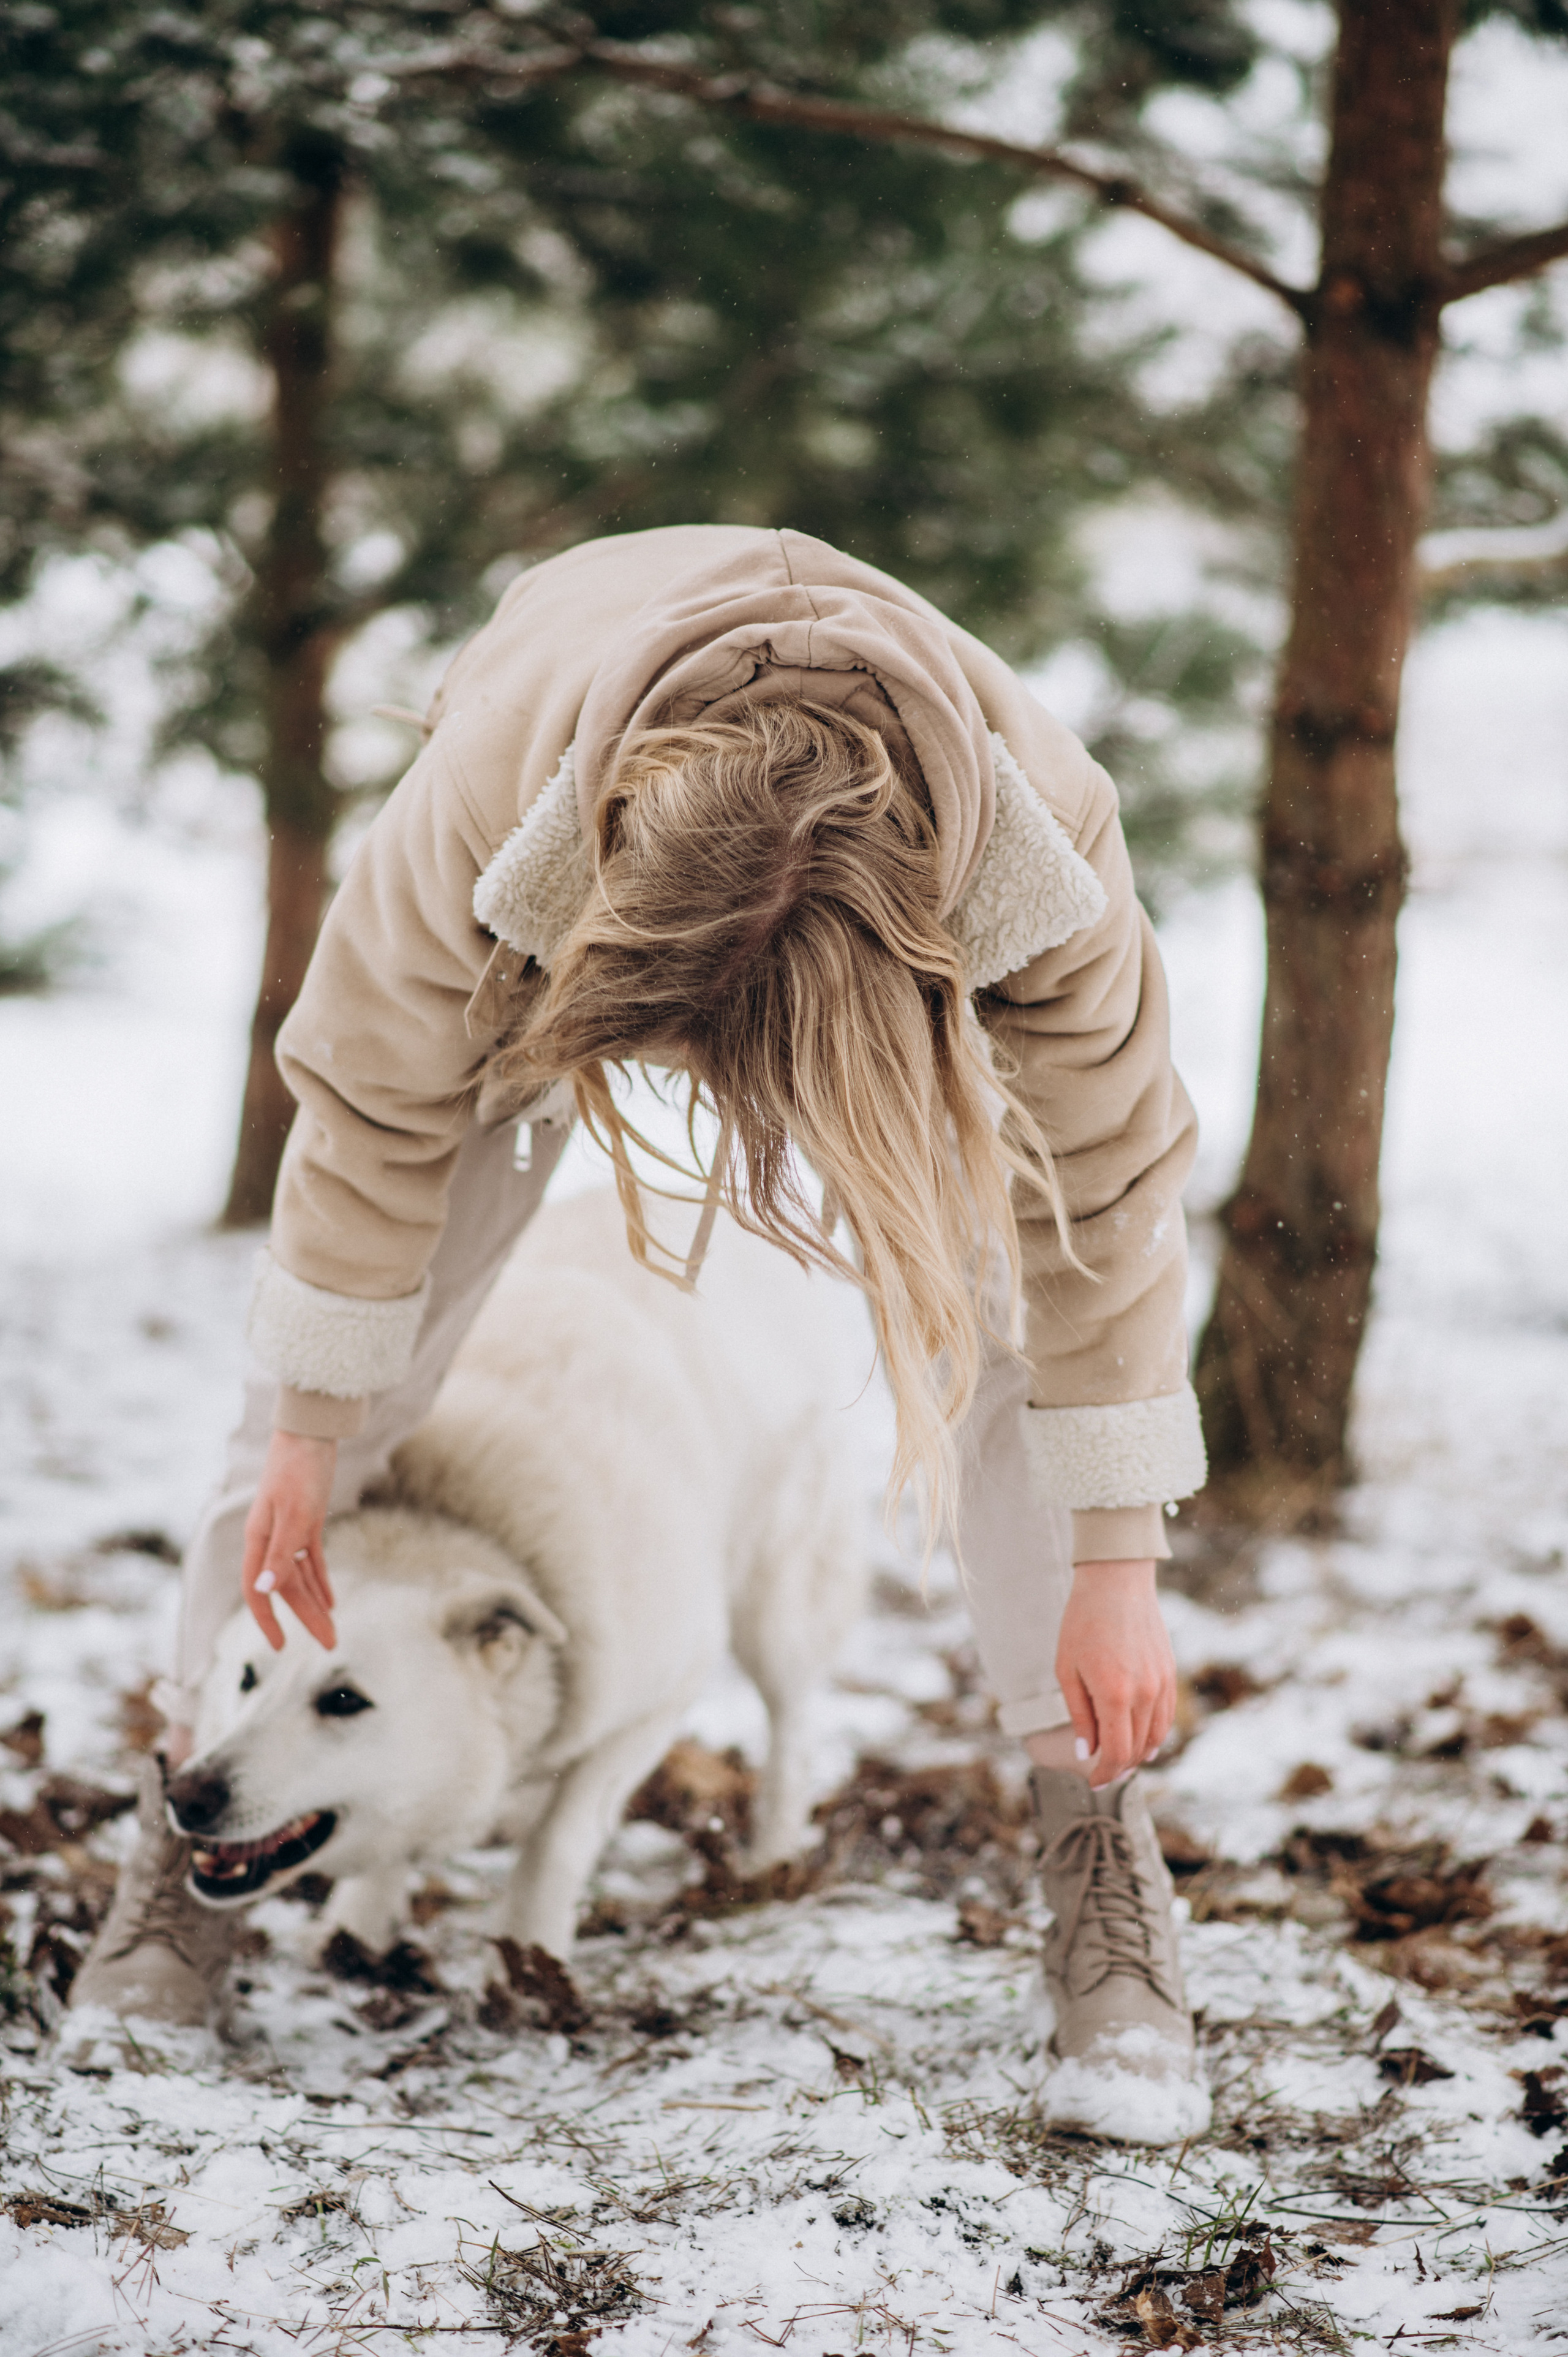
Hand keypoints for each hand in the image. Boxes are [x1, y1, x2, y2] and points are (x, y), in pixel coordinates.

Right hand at [241, 1431, 338, 1651]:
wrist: (311, 1434)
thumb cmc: (299, 1470)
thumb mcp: (295, 1515)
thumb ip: (279, 1553)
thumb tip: (263, 1590)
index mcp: (259, 1540)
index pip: (258, 1590)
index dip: (268, 1620)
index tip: (281, 1646)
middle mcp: (270, 1541)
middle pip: (286, 1589)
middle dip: (307, 1619)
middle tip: (330, 1645)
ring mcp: (289, 1532)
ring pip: (301, 1577)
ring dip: (316, 1604)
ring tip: (332, 1631)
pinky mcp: (308, 1523)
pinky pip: (311, 1560)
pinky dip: (320, 1580)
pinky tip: (330, 1600)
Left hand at [1055, 1559, 1176, 1788]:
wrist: (1117, 1582)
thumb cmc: (1083, 1623)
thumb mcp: (1067, 1669)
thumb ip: (1079, 1714)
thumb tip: (1087, 1751)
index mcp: (1114, 1694)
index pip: (1116, 1752)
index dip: (1105, 1774)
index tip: (1093, 1782)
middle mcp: (1144, 1693)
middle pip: (1137, 1749)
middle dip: (1119, 1767)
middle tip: (1102, 1773)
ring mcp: (1162, 1683)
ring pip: (1156, 1736)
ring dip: (1138, 1754)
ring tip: (1120, 1760)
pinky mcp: (1170, 1673)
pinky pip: (1166, 1716)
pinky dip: (1154, 1734)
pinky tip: (1142, 1738)